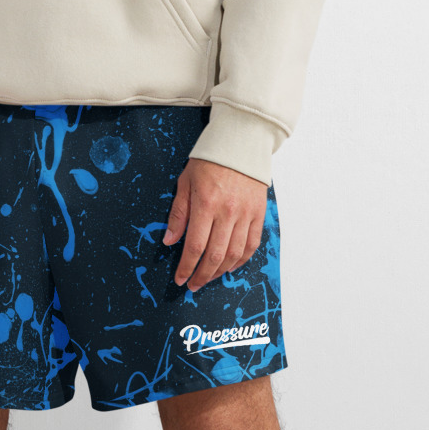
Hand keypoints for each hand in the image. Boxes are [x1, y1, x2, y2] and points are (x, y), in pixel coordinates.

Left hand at [163, 159, 267, 290]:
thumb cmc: (209, 161)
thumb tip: (169, 241)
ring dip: (221, 271)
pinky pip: (252, 244)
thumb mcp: (185, 182)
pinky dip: (242, 259)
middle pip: (215, 255)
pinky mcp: (259, 213)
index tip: (181, 279)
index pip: (195, 246)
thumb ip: (178, 214)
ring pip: (235, 253)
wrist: (241, 144)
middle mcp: (228, 212)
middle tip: (193, 284)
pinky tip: (231, 266)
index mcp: (206, 204)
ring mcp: (246, 214)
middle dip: (202, 275)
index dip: (187, 267)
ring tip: (209, 277)